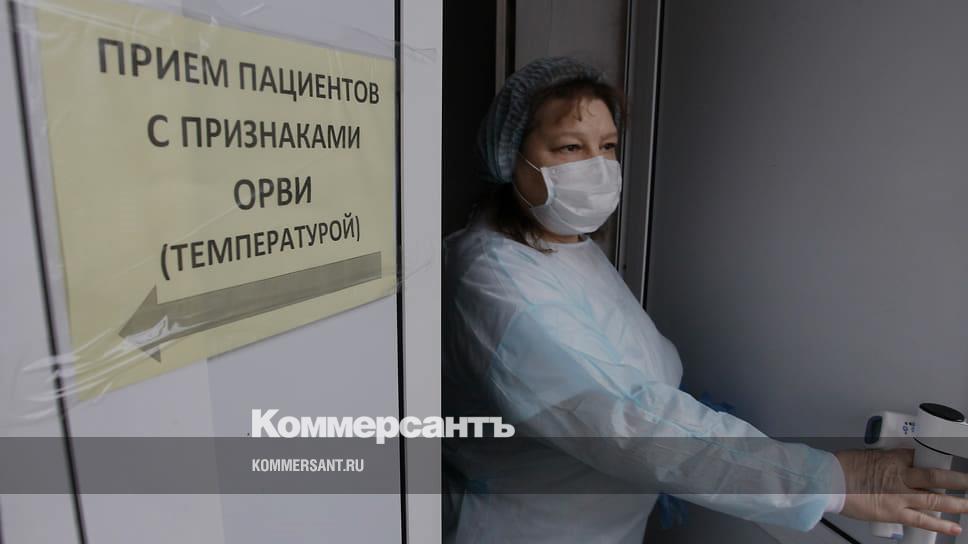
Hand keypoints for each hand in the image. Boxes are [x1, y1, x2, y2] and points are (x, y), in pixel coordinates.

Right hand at [835, 449, 967, 536]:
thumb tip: (890, 462)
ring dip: (958, 502)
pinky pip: (922, 520)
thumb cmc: (840, 467)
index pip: (919, 457)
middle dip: (957, 479)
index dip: (932, 460)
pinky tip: (955, 528)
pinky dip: (940, 525)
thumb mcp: (865, 454)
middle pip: (936, 476)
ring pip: (936, 498)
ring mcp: (900, 495)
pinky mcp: (894, 512)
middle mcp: (901, 476)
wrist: (828, 480)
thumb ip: (882, 459)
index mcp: (892, 458)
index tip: (939, 461)